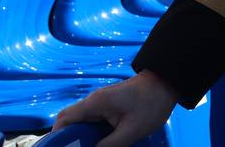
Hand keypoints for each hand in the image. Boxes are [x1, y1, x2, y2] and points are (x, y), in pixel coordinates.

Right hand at [54, 70, 177, 146]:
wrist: (167, 84)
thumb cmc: (152, 104)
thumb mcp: (131, 130)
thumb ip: (109, 145)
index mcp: (95, 103)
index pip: (64, 119)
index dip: (57, 137)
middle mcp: (93, 102)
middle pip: (71, 123)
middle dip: (70, 140)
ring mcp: (101, 104)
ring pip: (82, 124)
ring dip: (82, 138)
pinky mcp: (109, 107)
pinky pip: (93, 122)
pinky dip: (92, 134)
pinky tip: (98, 145)